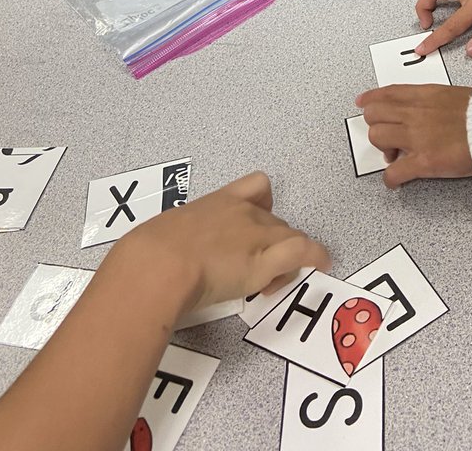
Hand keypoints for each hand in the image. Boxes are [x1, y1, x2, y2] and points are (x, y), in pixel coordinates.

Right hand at [107, 172, 330, 317]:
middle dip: (270, 245)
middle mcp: (242, 212)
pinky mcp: (264, 261)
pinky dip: (316, 257)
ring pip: (289, 237)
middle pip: (275, 222)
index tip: (259, 223)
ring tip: (270, 283)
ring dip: (285, 259)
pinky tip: (322, 265)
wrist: (157, 265)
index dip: (265, 205)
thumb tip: (167, 258)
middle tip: (254, 274)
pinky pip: (302, 251)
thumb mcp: (163, 236)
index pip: (256, 187)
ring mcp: (256, 234)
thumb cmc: (149, 253)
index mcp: (217, 202)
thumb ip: (178, 241)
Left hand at [355, 84, 471, 187]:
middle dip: (377, 126)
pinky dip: (391, 179)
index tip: (363, 102)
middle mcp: (416, 113)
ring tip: (395, 156)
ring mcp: (417, 137)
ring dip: (383, 149)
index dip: (371, 99)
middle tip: (388, 136)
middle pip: (374, 115)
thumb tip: (428, 106)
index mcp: (425, 94)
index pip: (387, 93)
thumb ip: (435, 100)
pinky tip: (396, 180)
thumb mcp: (456, 95)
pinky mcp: (424, 162)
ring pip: (377, 138)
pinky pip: (393, 172)